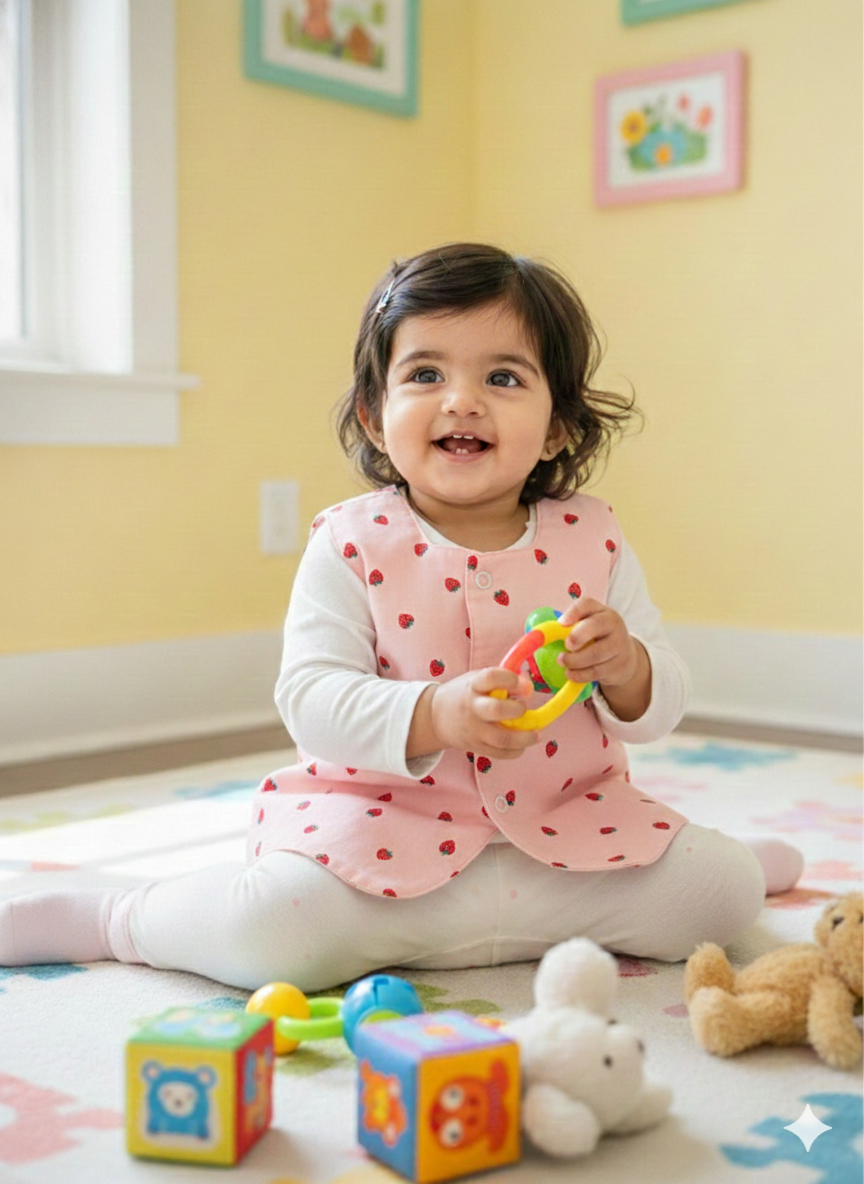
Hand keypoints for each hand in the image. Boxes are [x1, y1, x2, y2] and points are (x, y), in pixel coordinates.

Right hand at [408, 668, 539, 760]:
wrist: (436, 716)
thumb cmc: (465, 694)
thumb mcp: (477, 680)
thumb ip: (502, 681)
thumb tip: (528, 685)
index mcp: (473, 686)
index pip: (491, 678)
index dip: (510, 679)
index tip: (523, 684)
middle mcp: (473, 708)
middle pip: (496, 710)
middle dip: (517, 709)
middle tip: (523, 707)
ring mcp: (474, 730)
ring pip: (502, 739)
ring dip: (524, 738)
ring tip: (535, 734)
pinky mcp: (477, 747)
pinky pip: (501, 754)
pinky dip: (516, 751)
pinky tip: (523, 744)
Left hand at [557, 597, 638, 687]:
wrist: (624, 657)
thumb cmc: (596, 638)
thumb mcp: (587, 626)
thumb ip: (568, 626)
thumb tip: (538, 634)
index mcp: (601, 611)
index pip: (588, 604)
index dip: (574, 612)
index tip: (561, 623)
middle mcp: (613, 625)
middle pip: (596, 625)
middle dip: (577, 636)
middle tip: (566, 646)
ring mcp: (619, 645)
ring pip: (596, 653)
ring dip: (575, 660)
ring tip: (562, 661)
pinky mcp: (619, 666)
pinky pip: (597, 671)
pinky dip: (580, 674)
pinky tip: (571, 673)